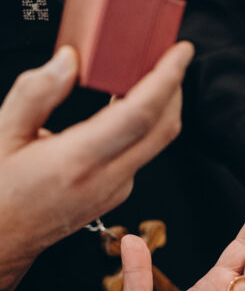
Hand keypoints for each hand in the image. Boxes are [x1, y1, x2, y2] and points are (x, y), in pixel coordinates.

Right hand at [0, 42, 193, 290]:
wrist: (2, 239)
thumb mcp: (2, 134)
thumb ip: (36, 93)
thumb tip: (69, 59)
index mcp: (78, 160)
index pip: (140, 114)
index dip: (167, 79)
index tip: (181, 51)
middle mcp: (106, 179)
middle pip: (163, 129)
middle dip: (175, 88)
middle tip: (171, 55)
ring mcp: (117, 190)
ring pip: (157, 142)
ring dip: (163, 106)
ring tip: (151, 72)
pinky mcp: (117, 193)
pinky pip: (144, 152)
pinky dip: (148, 124)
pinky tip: (131, 103)